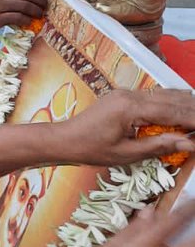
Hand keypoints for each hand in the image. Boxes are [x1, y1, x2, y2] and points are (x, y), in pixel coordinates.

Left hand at [59, 88, 194, 166]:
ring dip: (184, 105)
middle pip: (172, 99)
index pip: (172, 112)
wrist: (65, 139)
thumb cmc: (91, 150)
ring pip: (165, 94)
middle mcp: (130, 95)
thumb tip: (190, 144)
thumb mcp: (126, 154)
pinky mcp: (123, 95)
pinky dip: (171, 103)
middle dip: (192, 111)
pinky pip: (154, 96)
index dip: (193, 120)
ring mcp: (126, 92)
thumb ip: (159, 146)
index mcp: (130, 108)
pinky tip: (183, 109)